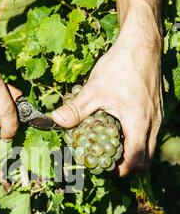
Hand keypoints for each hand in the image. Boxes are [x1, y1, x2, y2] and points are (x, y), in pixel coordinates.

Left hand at [52, 20, 162, 176]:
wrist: (142, 43)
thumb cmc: (120, 65)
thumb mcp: (94, 89)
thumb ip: (76, 110)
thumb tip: (56, 121)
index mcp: (139, 123)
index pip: (135, 162)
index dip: (118, 170)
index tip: (101, 166)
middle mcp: (152, 124)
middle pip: (144, 161)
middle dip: (125, 166)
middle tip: (104, 159)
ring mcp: (157, 118)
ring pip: (147, 148)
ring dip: (130, 152)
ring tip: (108, 144)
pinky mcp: (156, 111)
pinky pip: (148, 135)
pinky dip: (134, 139)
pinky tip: (116, 128)